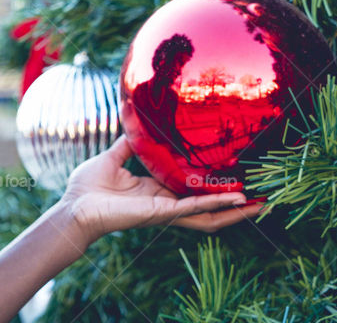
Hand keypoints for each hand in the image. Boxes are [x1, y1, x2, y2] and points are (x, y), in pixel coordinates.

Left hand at [59, 135, 264, 243]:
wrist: (74, 207)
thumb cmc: (87, 187)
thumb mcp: (112, 158)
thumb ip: (128, 143)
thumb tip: (134, 122)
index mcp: (157, 191)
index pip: (192, 190)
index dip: (214, 187)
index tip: (235, 177)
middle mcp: (166, 203)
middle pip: (209, 208)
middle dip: (235, 206)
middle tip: (262, 197)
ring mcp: (166, 211)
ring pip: (208, 214)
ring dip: (234, 210)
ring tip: (260, 203)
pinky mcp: (160, 214)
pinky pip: (193, 208)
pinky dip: (215, 203)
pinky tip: (235, 199)